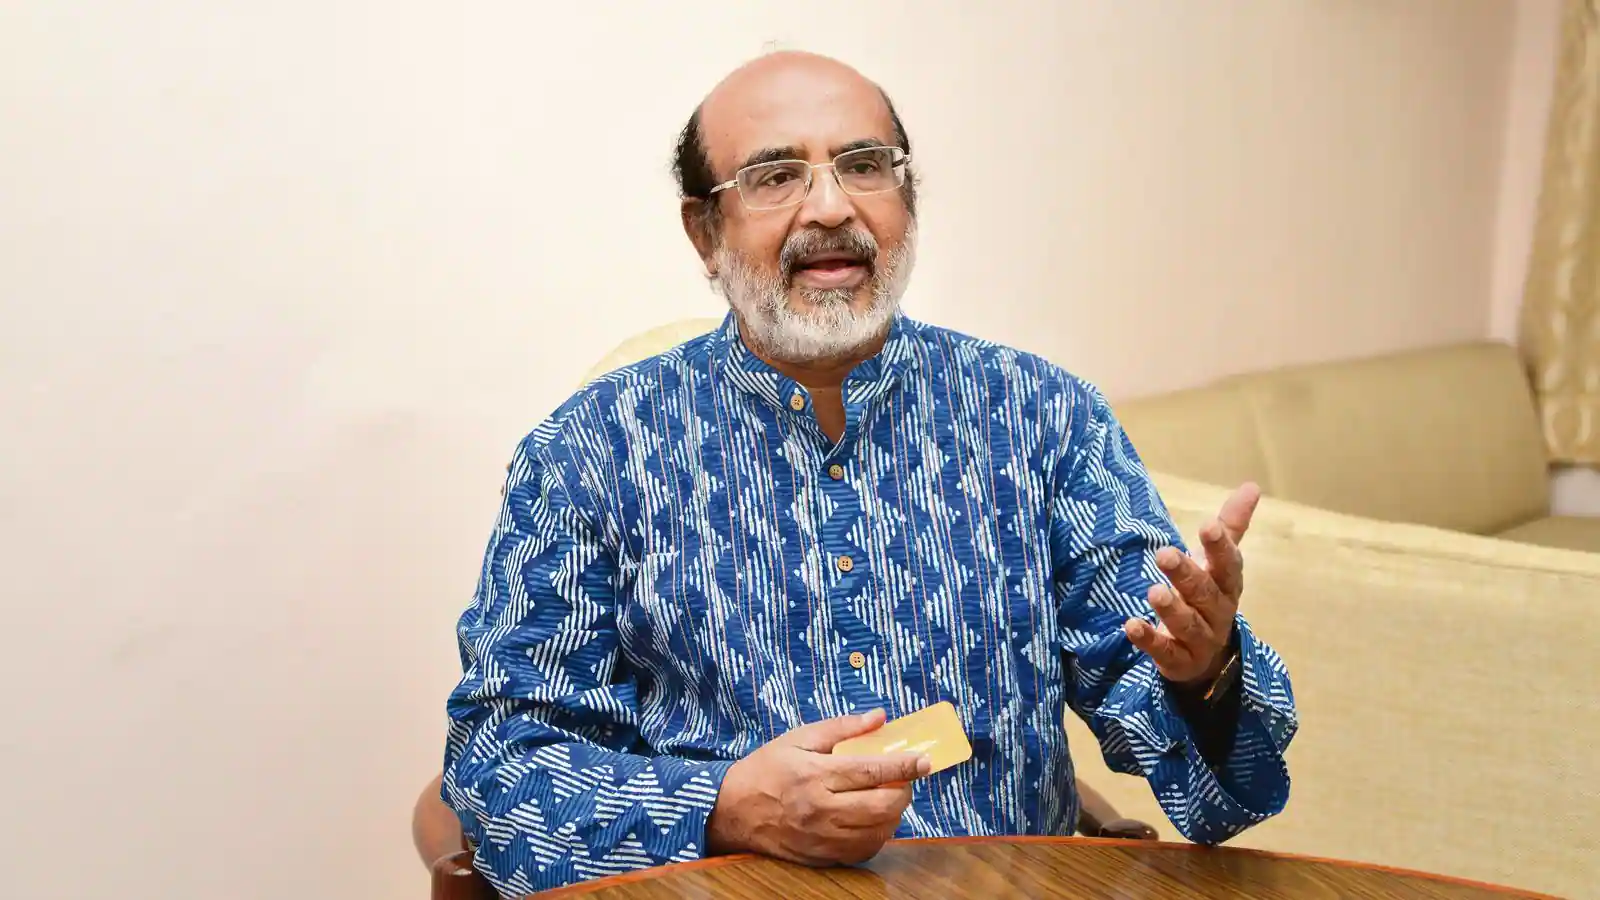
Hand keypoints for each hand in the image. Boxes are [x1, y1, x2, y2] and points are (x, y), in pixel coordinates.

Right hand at [706, 709, 930, 866]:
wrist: (731, 810)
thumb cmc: (766, 769)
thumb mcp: (800, 738)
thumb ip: (842, 728)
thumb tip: (879, 717)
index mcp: (815, 775)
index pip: (872, 771)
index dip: (904, 765)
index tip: (924, 760)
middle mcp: (820, 809)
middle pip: (882, 806)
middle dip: (904, 791)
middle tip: (906, 780)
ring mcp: (821, 838)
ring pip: (877, 832)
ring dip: (894, 815)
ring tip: (890, 798)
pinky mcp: (820, 857)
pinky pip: (862, 852)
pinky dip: (877, 836)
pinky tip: (874, 821)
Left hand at [1124, 482, 1259, 685]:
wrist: (1205, 658)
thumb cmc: (1208, 597)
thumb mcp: (1218, 563)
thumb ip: (1231, 526)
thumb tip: (1252, 485)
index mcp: (1227, 585)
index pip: (1228, 565)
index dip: (1220, 546)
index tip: (1208, 525)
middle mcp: (1218, 613)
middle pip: (1205, 592)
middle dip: (1187, 574)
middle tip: (1164, 554)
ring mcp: (1199, 640)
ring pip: (1188, 624)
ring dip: (1171, 608)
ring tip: (1153, 591)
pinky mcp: (1178, 661)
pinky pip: (1164, 651)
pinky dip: (1149, 639)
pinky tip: (1131, 625)